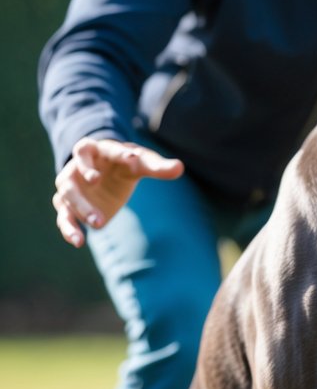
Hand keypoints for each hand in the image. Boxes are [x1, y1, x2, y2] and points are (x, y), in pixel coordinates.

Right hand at [52, 138, 183, 247]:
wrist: (106, 174)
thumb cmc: (125, 164)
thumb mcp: (142, 162)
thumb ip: (158, 167)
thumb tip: (181, 168)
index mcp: (98, 150)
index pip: (104, 147)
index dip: (117, 152)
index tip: (132, 159)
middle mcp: (78, 166)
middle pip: (77, 169)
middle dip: (87, 176)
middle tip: (97, 182)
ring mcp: (71, 186)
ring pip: (67, 194)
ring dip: (81, 208)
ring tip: (99, 223)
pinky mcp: (68, 206)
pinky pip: (63, 217)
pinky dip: (69, 228)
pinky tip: (79, 241)